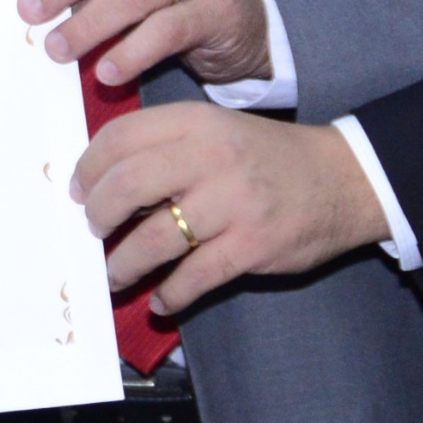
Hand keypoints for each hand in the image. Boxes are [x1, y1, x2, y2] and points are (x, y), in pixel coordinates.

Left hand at [75, 103, 388, 309]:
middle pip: (125, 186)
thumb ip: (165, 145)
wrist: (343, 179)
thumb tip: (101, 180)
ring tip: (117, 273)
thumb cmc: (267, 158)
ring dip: (124, 264)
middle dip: (97, 216)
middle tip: (94, 231)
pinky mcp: (252, 246)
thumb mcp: (216, 130)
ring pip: (152, 240)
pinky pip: (193, 278)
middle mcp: (212, 158)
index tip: (79, 190)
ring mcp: (233, 204)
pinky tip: (161, 299)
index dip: (88, 167)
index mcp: (197, 122)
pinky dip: (169, 294)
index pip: (120, 137)